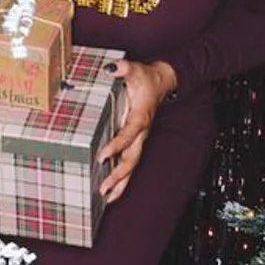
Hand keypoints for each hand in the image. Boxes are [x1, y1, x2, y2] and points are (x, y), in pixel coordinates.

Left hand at [97, 58, 176, 203]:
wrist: (162, 82)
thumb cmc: (146, 77)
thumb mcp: (135, 69)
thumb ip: (123, 68)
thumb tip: (111, 67)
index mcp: (140, 117)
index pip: (128, 135)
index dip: (116, 145)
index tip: (102, 155)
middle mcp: (141, 133)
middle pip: (132, 158)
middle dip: (118, 174)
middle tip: (103, 187)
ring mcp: (140, 139)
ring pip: (132, 165)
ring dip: (121, 182)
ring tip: (107, 197)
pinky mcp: (137, 141)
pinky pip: (130, 162)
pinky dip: (122, 177)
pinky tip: (111, 189)